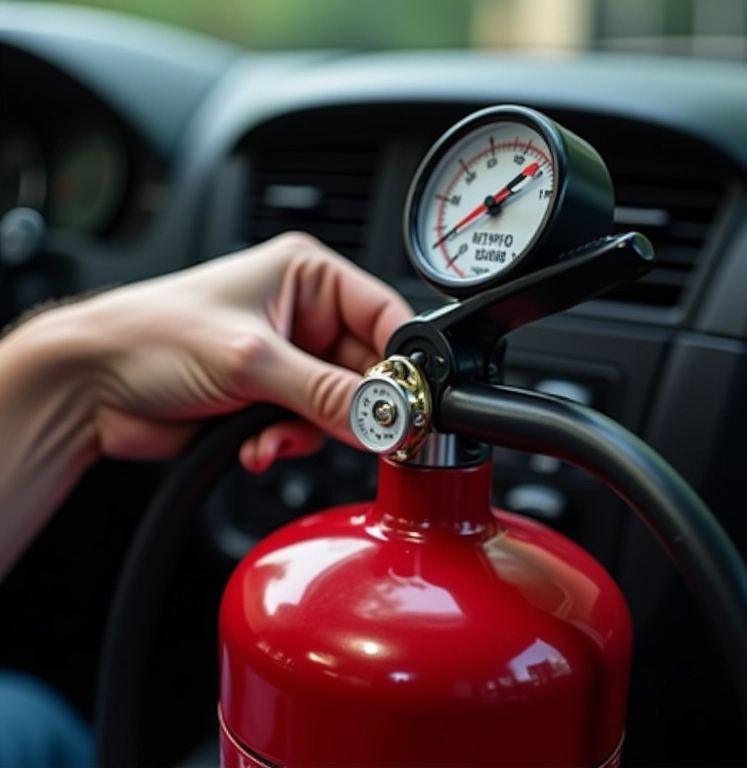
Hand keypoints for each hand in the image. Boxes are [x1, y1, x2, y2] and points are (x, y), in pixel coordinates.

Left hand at [0, 232, 411, 575]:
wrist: (90, 384)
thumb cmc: (152, 336)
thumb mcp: (251, 360)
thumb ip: (326, 393)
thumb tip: (384, 417)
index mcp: (306, 277)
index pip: (384, 315)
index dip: (401, 362)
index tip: (407, 403)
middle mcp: (302, 315)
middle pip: (366, 370)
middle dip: (351, 407)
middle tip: (349, 432)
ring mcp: (286, 359)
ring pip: (338, 407)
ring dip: (310, 431)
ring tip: (272, 434)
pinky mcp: (269, 397)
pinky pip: (307, 428)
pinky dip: (286, 442)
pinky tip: (254, 444)